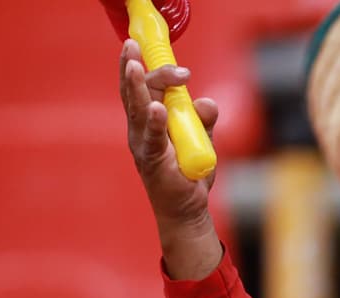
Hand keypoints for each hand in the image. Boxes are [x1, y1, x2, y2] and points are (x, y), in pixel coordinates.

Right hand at [119, 39, 222, 278]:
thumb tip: (207, 102)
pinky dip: (155, 123)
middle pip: (136, 91)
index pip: (144, 87)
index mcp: (149, 120)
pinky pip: (152, 139)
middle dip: (136, 67)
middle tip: (136, 46)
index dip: (152, 69)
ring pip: (137, 110)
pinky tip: (157, 109)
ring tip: (132, 66)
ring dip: (135, 87)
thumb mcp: (201, 139)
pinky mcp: (152, 162)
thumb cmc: (189, 172)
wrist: (187, 210)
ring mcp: (143, 145)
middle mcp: (140, 129)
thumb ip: (204, 120)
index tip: (180, 66)